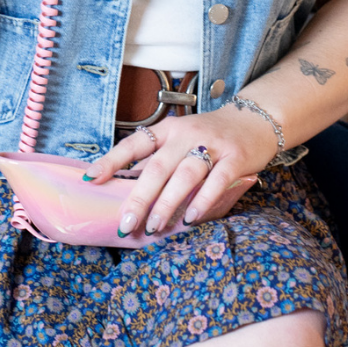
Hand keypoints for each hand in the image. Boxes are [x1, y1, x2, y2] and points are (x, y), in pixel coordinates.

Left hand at [84, 105, 273, 237]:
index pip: (134, 144)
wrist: (255, 120)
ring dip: (168, 204)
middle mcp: (186, 134)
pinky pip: (217, 182)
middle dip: (140, 198)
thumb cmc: (209, 136)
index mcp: (167, 130)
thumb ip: (157, 162)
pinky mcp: (235, 158)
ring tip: (154, 226)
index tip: (92, 178)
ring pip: (185, 176)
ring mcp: (212, 145)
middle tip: (126, 223)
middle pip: (158, 167)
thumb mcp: (179, 141)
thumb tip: (125, 190)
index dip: (112, 160)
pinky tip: (191, 219)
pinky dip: (203, 202)